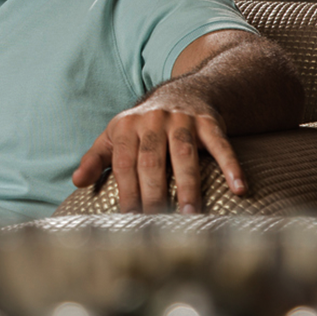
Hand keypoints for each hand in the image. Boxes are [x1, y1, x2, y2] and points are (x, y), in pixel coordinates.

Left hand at [71, 86, 245, 213]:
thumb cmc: (143, 126)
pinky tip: (239, 189)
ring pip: (183, 155)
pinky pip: (220, 145)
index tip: (130, 218)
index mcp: (126, 127)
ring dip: (188, 186)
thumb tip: (77, 182)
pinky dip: (231, 166)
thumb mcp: (116, 136)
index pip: (124, 164)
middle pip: (151, 161)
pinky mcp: (208, 122)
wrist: (182, 93)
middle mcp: (152, 121)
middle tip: (158, 222)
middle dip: (154, 193)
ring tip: (190, 215)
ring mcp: (181, 120)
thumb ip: (97, 159)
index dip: (126, 191)